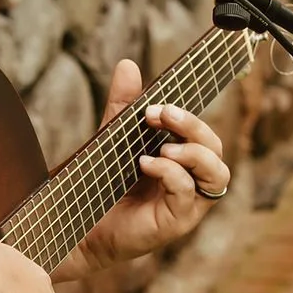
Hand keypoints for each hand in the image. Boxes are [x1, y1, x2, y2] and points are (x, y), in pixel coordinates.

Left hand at [65, 62, 230, 272]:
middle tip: (161, 114)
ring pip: (217, 174)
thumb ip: (122, 106)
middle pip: (215, 148)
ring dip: (194, 152)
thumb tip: (127, 64)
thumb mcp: (112, 138)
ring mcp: (186, 205)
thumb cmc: (99, 186)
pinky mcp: (175, 223)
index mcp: (181, 161)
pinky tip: (147, 164)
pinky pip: (189, 194)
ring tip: (164, 147)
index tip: (158, 105)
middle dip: (193, 126)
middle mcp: (190, 182)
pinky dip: (172, 174)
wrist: (75, 227)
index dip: (190, 116)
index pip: (203, 133)